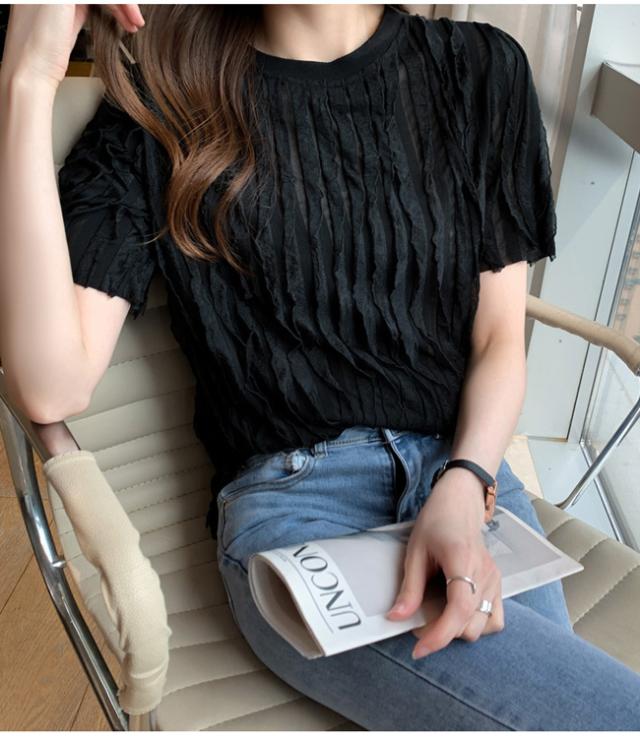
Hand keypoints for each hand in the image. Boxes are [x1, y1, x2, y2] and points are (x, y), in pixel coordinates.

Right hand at [1, 4, 144, 90]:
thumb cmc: (46, 56)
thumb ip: (78, 8)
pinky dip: (120, 3)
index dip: (110, 2)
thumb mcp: (66, 23)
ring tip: (135, 24)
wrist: (31, 70)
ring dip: (124, 4)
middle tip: (135, 20)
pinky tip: (128, 18)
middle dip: (121, 2)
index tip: (126, 16)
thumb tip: (103, 4)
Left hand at [385, 468, 504, 657]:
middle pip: (470, 625)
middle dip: (442, 632)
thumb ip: (409, 588)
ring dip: (459, 630)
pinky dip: (476, 625)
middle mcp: (485, 573)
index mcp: (462, 560)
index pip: (459, 610)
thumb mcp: (415, 551)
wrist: (460, 504)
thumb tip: (396, 618)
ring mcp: (495, 579)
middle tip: (418, 620)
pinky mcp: (498, 584)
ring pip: (483, 627)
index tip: (418, 648)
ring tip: (438, 615)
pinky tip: (457, 613)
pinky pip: (495, 619)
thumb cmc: (436, 522)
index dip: (439, 635)